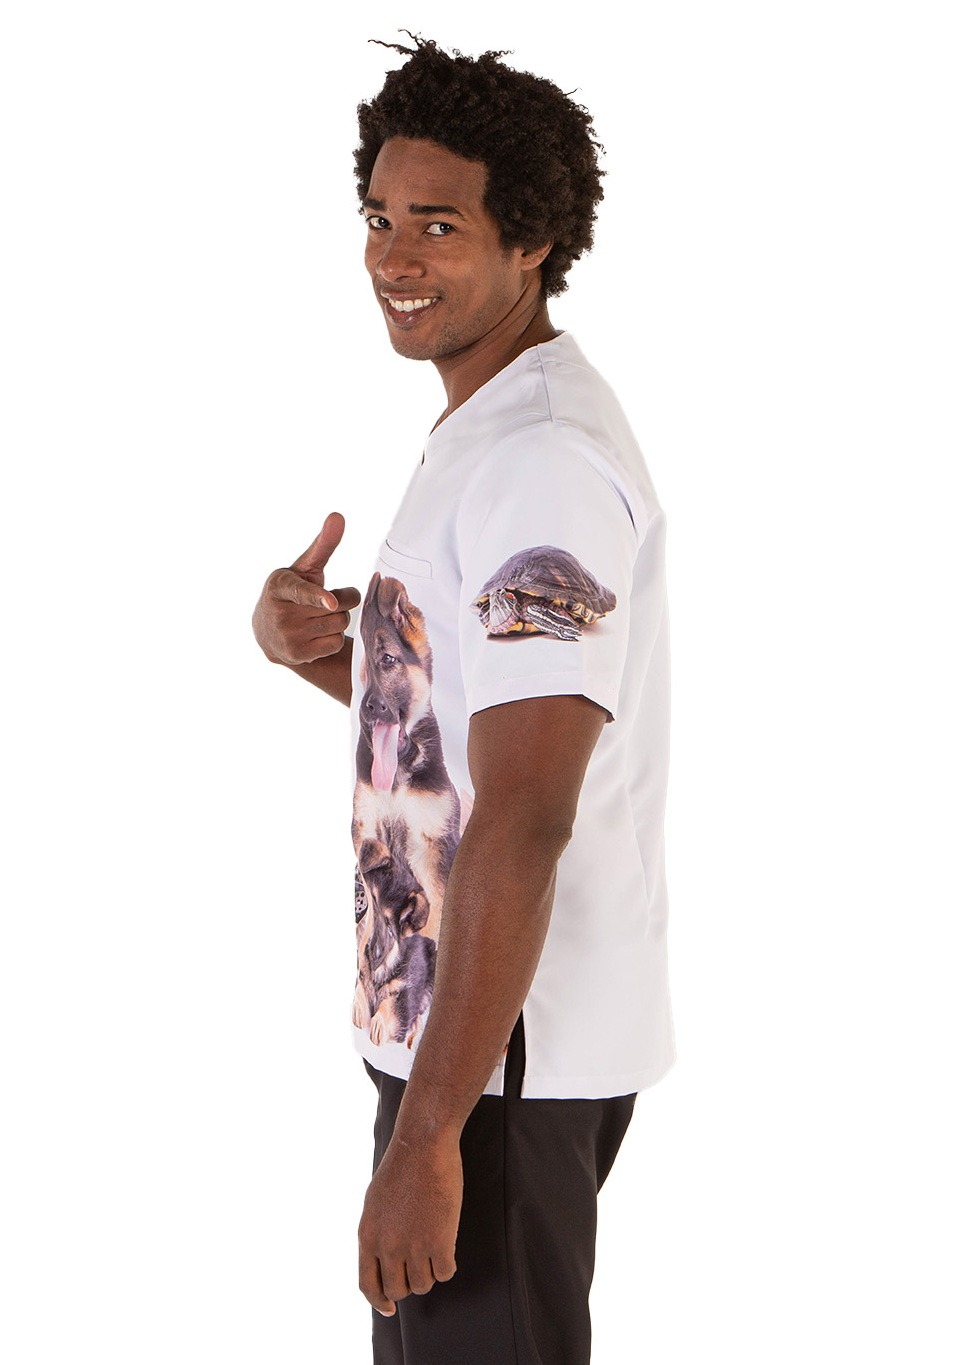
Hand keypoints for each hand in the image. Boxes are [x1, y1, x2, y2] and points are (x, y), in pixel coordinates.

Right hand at [252, 512, 361, 665]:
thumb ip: (323, 545)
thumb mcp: (303, 568)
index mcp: (281, 585)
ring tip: (319, 616)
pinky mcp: (296, 655)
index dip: (318, 597)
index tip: (331, 603)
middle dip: (340, 601)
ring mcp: (288, 636)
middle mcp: (281, 612)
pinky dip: (333, 638)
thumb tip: (338, 515)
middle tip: (325, 601)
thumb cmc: (293, 591)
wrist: (268, 631)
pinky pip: (336, 643)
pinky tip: (317, 634)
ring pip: (340, 624)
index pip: (303, 591)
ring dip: (338, 619)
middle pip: (338, 607)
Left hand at [358, 1131, 461, 1316]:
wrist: (423, 1145)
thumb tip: (381, 1260)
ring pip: (423, 1284)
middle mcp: (387, 1246)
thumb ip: (376, 1233)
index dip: (379, 1302)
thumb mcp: (375, 1203)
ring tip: (433, 1247)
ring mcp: (413, 1246)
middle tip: (419, 1265)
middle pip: (398, 1290)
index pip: (368, 1285)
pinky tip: (448, 1244)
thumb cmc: (401, 1167)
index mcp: (367, 1236)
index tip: (390, 1309)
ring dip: (429, 1272)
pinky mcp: (440, 1241)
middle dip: (409, 1282)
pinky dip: (448, 1263)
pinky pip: (446, 1272)